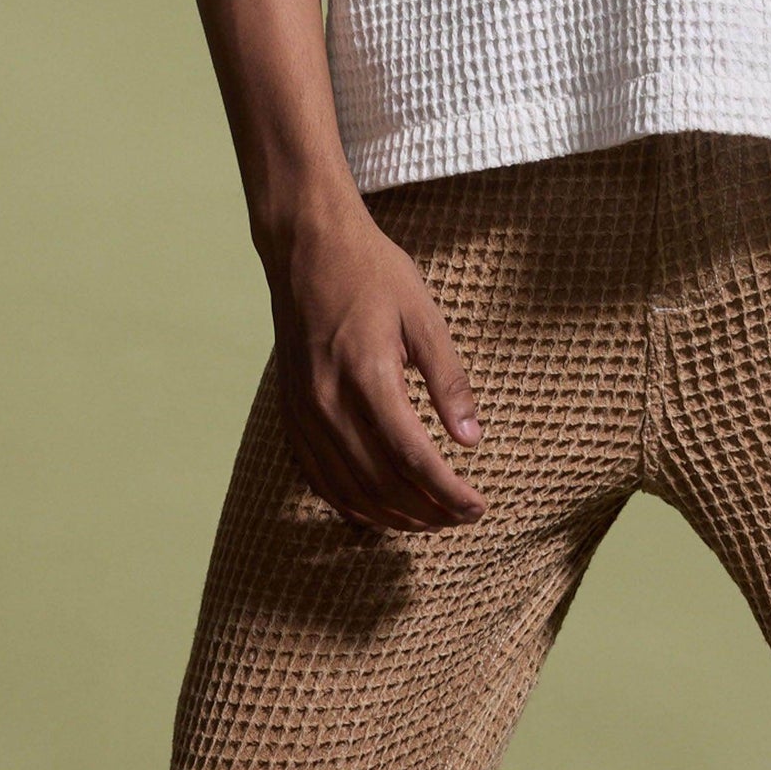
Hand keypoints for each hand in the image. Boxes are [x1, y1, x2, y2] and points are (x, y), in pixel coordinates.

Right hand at [263, 200, 488, 535]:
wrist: (307, 247)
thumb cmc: (372, 273)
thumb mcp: (423, 314)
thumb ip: (448, 379)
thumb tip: (472, 439)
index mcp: (368, 376)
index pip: (413, 457)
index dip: (448, 492)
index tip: (477, 507)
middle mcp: (329, 403)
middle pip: (383, 483)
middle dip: (429, 511)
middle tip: (464, 518)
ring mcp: (305, 413)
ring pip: (351, 490)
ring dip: (394, 517)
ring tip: (431, 522)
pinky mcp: (292, 415)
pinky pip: (321, 479)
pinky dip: (353, 505)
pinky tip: (380, 511)